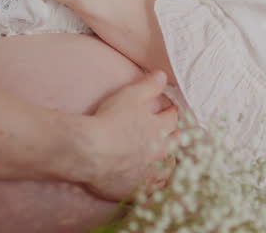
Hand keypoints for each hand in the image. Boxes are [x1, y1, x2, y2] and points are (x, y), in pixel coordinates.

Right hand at [84, 71, 178, 201]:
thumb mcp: (129, 96)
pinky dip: (158, 183)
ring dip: (169, 160)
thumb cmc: (108, 121)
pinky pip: (155, 188)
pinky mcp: (139, 189)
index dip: (171, 110)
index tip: (169, 108)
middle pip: (176, 142)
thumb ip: (148, 86)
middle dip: (175, 134)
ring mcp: (151, 172)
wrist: (89, 152)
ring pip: (169, 167)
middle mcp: (160, 151)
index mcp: (160, 128)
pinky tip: (155, 180)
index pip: (173, 116)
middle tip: (171, 132)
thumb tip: (163, 75)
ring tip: (166, 157)